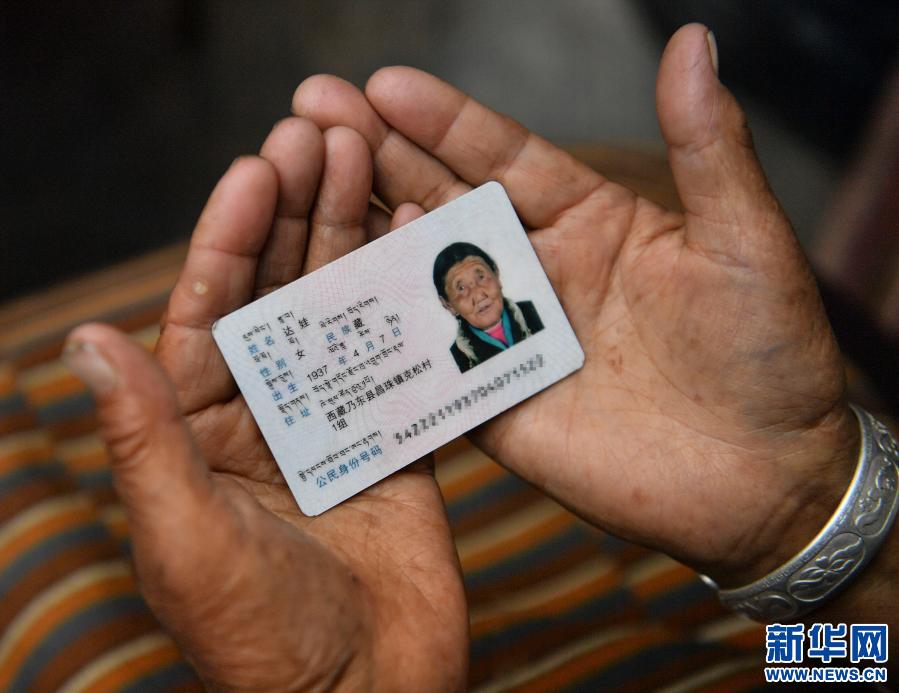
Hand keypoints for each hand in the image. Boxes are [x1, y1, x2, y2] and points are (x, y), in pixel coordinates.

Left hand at [64, 121, 466, 689]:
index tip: (256, 167)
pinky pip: (402, 358)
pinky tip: (421, 242)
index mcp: (199, 432)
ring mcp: (333, 423)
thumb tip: (86, 339)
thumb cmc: (259, 636)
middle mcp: (265, 415)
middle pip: (279, 295)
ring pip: (342, 312)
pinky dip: (412, 301)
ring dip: (352, 238)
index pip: (206, 314)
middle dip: (297, 214)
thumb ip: (143, 438)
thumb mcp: (184, 535)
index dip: (229, 238)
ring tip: (368, 163)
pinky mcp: (395, 441)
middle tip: (321, 136)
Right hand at [292, 24, 859, 585]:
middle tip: (312, 113)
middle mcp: (538, 272)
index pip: (503, 157)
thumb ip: (707, 147)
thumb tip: (694, 42)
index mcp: (591, 220)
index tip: (382, 85)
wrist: (765, 480)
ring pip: (422, 277)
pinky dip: (384, 331)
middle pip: (444, 204)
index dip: (444, 121)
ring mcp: (510, 339)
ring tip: (300, 188)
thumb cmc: (769, 354)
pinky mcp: (497, 405)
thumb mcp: (744, 240)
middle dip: (378, 158)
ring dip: (365, 233)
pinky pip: (429, 363)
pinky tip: (334, 296)